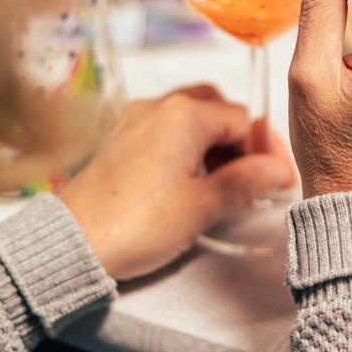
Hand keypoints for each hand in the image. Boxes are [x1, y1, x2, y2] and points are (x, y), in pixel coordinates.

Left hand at [57, 85, 294, 279]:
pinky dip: (187, 147)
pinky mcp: (120, 140)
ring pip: (190, 117)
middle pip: (216, 108)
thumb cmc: (135, 225)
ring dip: (214, 143)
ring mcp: (135, 121)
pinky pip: (165, 130)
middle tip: (255, 176)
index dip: (266, 150)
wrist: (73, 243)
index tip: (278, 179)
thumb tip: (278, 170)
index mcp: (184, 116)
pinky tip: (191, 180)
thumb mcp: (202, 206)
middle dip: (240, 140)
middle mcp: (158, 108)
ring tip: (226, 184)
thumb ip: (245, 182)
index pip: (243, 120)